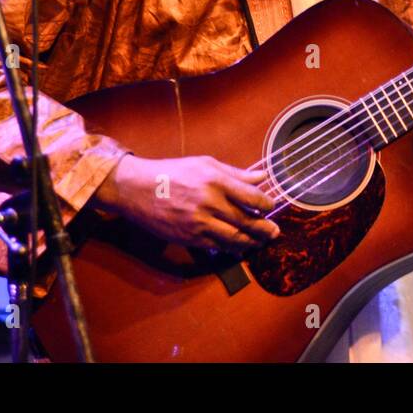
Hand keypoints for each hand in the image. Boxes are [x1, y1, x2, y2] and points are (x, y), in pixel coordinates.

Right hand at [92, 154, 280, 254]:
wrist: (137, 189)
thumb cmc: (173, 172)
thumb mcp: (205, 164)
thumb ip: (236, 173)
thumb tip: (262, 176)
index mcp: (215, 180)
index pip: (252, 197)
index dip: (267, 204)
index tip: (271, 206)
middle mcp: (209, 202)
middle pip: (247, 220)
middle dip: (265, 228)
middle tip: (275, 232)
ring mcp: (198, 222)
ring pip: (234, 238)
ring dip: (252, 242)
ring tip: (261, 241)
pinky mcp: (189, 237)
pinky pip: (216, 247)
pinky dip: (231, 249)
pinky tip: (240, 248)